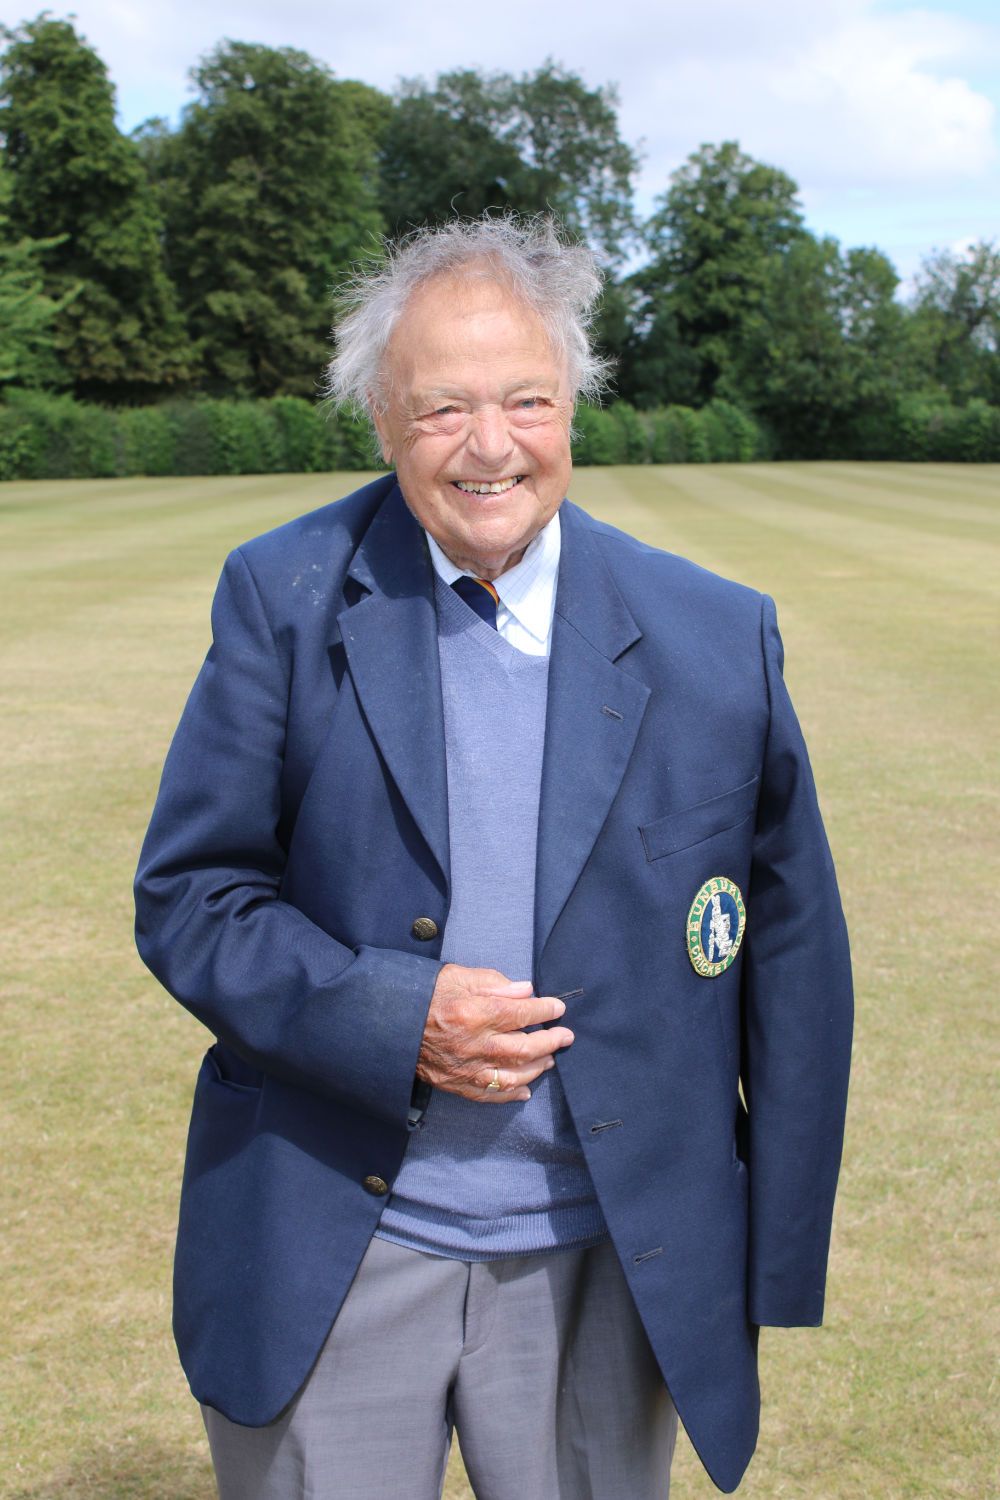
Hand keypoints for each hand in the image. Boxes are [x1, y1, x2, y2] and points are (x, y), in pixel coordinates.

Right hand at [417, 964, 574, 1102]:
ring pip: (512, 1075)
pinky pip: (489, 1094)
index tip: (557, 1008)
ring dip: (536, 1068)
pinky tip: (525, 1090)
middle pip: (524, 1048)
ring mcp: (465, 1068)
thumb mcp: (456, 976)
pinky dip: (510, 1095)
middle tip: (565, 1036)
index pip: (521, 1014)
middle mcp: (473, 1044)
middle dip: (550, 1042)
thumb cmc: (422, 994)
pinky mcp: (455, 1084)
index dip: (544, 1011)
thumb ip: (494, 983)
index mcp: (474, 1013)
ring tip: (550, 1059)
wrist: (388, 1023)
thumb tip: (526, 991)